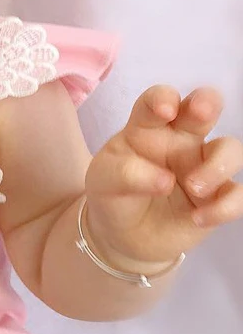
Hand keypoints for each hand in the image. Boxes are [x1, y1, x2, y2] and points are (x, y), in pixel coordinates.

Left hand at [85, 86, 242, 267]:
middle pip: (205, 107)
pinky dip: (225, 207)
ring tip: (193, 188)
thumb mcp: (103, 181)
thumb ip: (126, 174)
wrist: (121, 235)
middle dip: (208, 102)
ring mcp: (202, 166)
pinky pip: (238, 194)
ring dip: (218, 165)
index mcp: (148, 127)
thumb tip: (165, 180)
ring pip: (231, 149)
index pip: (157, 100)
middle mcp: (180, 140)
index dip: (163, 97)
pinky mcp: (217, 197)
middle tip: (201, 112)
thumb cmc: (112, 195)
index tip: (163, 110)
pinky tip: (198, 219)